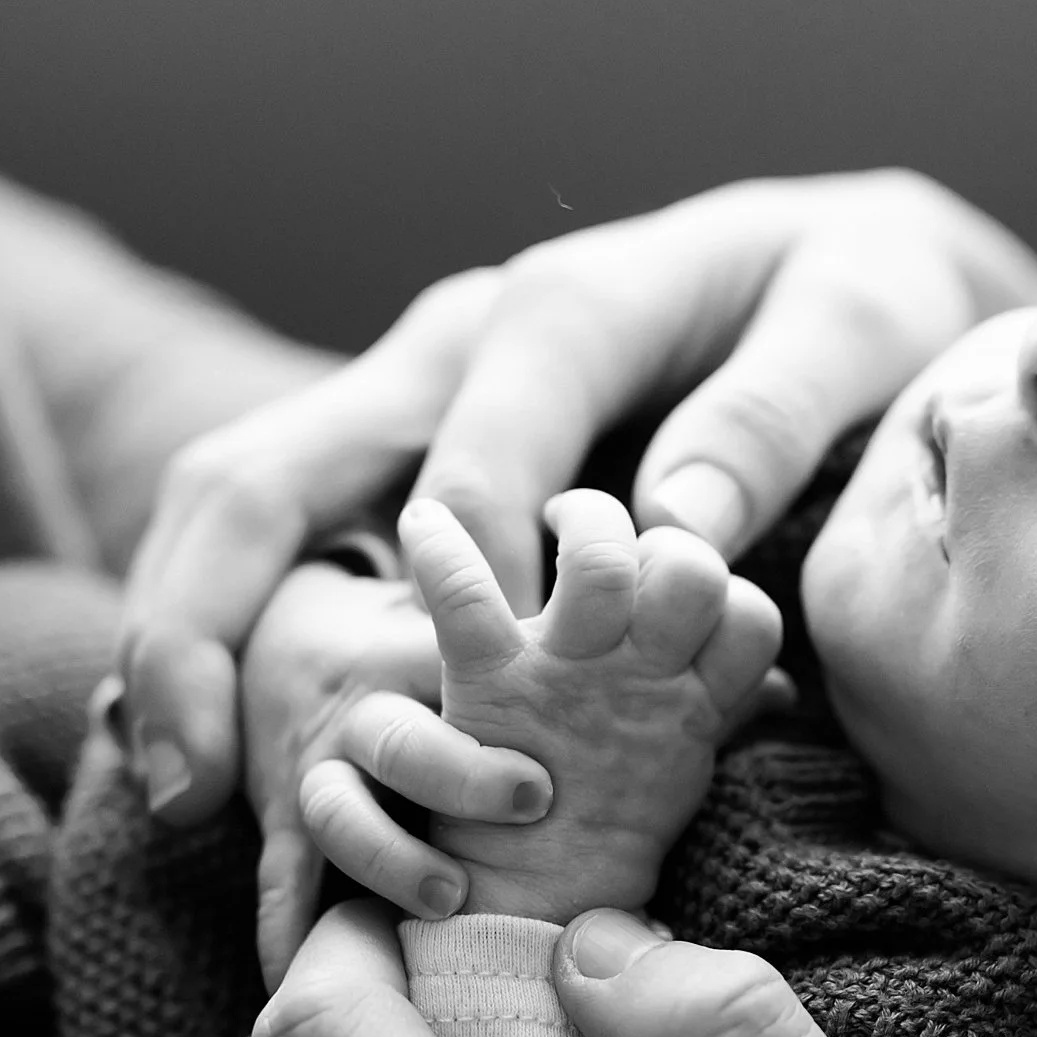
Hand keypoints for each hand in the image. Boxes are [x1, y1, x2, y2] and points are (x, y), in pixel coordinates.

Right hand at [121, 172, 1036, 825]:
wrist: (838, 252)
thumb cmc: (856, 291)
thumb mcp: (855, 327)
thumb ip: (765, 423)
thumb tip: (665, 537)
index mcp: (557, 312)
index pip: (464, 476)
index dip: (453, 619)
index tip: (459, 745)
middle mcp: (454, 345)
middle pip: (267, 471)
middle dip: (206, 623)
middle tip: (191, 782)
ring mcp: (418, 394)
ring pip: (241, 499)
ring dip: (188, 633)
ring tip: (180, 784)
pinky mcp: (417, 445)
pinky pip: (284, 528)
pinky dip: (229, 625)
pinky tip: (211, 735)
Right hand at [234, 562, 551, 976]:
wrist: (297, 647)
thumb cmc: (425, 641)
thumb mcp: (497, 626)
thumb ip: (588, 636)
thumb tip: (717, 639)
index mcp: (433, 654)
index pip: (475, 660)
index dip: (527, 678)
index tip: (579, 742)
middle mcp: (374, 705)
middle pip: (398, 735)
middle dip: (460, 774)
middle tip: (535, 797)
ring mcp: (324, 759)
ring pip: (335, 803)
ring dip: (390, 857)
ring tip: (451, 897)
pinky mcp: (290, 808)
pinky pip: (283, 869)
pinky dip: (288, 923)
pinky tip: (301, 966)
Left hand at [378, 491, 779, 919]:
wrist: (534, 900)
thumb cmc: (608, 823)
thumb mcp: (683, 765)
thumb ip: (728, 710)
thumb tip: (778, 687)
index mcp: (687, 700)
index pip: (752, 615)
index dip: (731, 590)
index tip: (681, 590)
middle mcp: (635, 678)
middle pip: (690, 570)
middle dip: (668, 542)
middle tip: (624, 551)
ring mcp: (565, 677)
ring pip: (604, 564)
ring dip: (590, 523)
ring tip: (563, 523)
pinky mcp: (491, 684)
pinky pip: (465, 599)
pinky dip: (439, 550)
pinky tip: (422, 519)